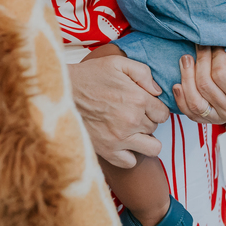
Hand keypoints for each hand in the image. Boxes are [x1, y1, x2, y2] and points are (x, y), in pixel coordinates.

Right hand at [69, 51, 170, 167]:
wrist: (62, 92)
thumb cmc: (89, 76)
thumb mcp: (117, 63)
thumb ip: (143, 73)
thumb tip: (157, 91)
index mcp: (138, 98)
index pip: (163, 113)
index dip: (155, 109)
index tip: (145, 106)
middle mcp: (132, 120)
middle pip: (155, 128)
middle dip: (147, 121)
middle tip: (131, 114)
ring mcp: (120, 138)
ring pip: (152, 149)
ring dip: (145, 140)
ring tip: (132, 132)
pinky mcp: (107, 151)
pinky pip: (131, 162)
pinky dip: (129, 155)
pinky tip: (121, 143)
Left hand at [172, 46, 225, 124]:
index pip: (221, 75)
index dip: (216, 56)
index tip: (218, 45)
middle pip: (204, 85)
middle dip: (200, 61)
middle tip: (200, 45)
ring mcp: (218, 117)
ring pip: (194, 101)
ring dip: (186, 77)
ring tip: (185, 59)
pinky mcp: (208, 118)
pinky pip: (189, 112)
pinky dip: (180, 99)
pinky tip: (177, 83)